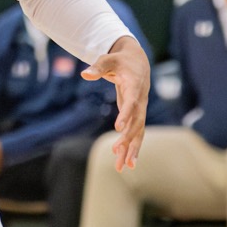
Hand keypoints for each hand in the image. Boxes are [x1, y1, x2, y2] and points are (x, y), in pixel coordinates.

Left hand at [85, 35, 149, 170]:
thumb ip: (97, 67)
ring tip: (123, 167)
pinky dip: (132, 147)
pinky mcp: (137, 115)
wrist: (138, 60)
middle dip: (128, 138)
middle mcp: (140, 100)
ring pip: (138, 132)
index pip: (131, 102)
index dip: (126, 114)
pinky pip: (137, 133)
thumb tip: (85, 74)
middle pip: (137, 121)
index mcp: (134, 86)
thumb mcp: (107, 59)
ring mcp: (140, 109)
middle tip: (116, 151)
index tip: (118, 128)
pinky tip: (126, 163)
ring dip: (132, 149)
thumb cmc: (119, 60)